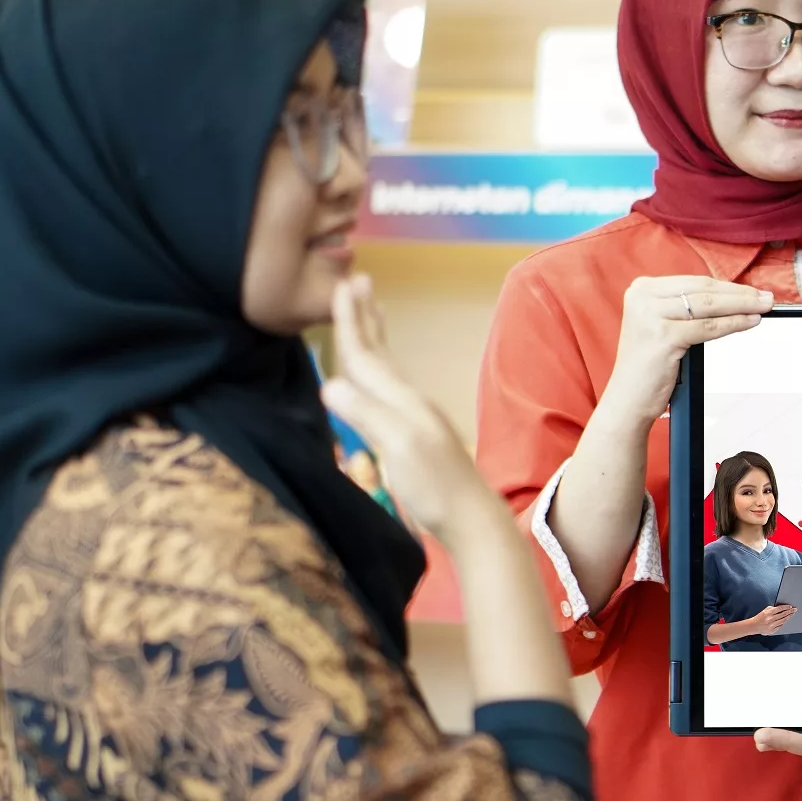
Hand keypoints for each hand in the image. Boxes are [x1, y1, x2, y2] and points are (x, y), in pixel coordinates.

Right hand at [321, 275, 493, 543]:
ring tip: (369, 314)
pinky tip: (376, 380)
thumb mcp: (398, 447)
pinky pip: (387, 391)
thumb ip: (367, 414)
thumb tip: (329, 382)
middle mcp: (407, 402)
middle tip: (357, 280)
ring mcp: (412, 419)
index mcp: (400, 399)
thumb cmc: (435, 486)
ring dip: (373, 339)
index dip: (351, 322)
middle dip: (365, 318)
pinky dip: (378, 372)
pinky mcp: (412, 438)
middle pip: (380, 352)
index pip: (366, 353)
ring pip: (385, 368)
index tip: (343, 284)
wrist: (472, 520)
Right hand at [603, 276, 774, 421]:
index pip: (695, 281)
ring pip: (709, 306)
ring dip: (742, 306)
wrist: (628, 398)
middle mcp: (643, 296)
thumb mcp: (663, 325)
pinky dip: (733, 324)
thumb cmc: (649, 365)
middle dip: (739, 293)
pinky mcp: (662, 336)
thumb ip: (686, 307)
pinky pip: (708, 327)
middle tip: (766, 297)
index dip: (727, 286)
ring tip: (764, 307)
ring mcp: (651, 315)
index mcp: (642, 288)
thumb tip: (731, 297)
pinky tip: (750, 322)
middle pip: (703, 290)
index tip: (752, 290)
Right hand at [748, 604, 795, 635]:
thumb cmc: (760, 617)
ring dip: (788, 617)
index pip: (780, 608)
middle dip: (790, 611)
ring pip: (783, 620)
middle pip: (783, 614)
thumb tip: (782, 608)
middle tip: (795, 610)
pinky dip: (783, 622)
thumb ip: (773, 609)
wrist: (753, 626)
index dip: (786, 607)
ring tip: (792, 614)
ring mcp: (772, 625)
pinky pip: (780, 626)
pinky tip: (786, 620)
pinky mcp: (772, 630)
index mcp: (769, 612)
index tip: (791, 607)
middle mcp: (771, 619)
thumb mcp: (765, 610)